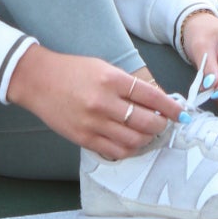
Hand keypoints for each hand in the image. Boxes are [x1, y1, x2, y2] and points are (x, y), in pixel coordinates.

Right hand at [6, 46, 181, 159]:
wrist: (36, 80)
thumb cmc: (71, 70)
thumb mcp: (102, 67)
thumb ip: (127, 85)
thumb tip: (155, 102)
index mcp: (110, 79)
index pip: (151, 96)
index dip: (170, 107)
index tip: (181, 113)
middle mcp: (103, 102)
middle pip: (146, 122)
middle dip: (161, 125)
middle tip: (162, 123)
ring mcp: (93, 123)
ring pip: (134, 140)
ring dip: (146, 138)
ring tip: (146, 133)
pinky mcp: (83, 138)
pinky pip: (115, 151)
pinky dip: (129, 149)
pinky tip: (130, 142)